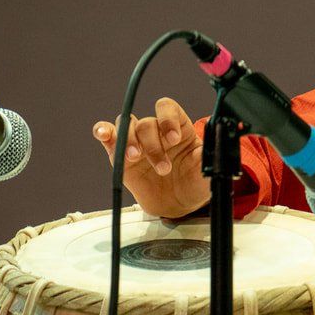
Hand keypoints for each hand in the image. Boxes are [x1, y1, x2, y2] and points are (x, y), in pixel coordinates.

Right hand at [92, 97, 209, 217]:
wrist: (179, 206)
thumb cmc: (194, 184)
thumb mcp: (206, 172)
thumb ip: (206, 159)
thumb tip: (210, 147)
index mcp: (178, 128)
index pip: (168, 108)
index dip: (168, 118)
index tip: (174, 139)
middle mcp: (157, 132)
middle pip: (147, 122)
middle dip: (153, 145)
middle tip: (163, 168)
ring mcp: (138, 142)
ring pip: (127, 126)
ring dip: (130, 140)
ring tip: (135, 158)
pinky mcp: (120, 156)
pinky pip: (109, 136)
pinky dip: (104, 131)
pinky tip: (104, 134)